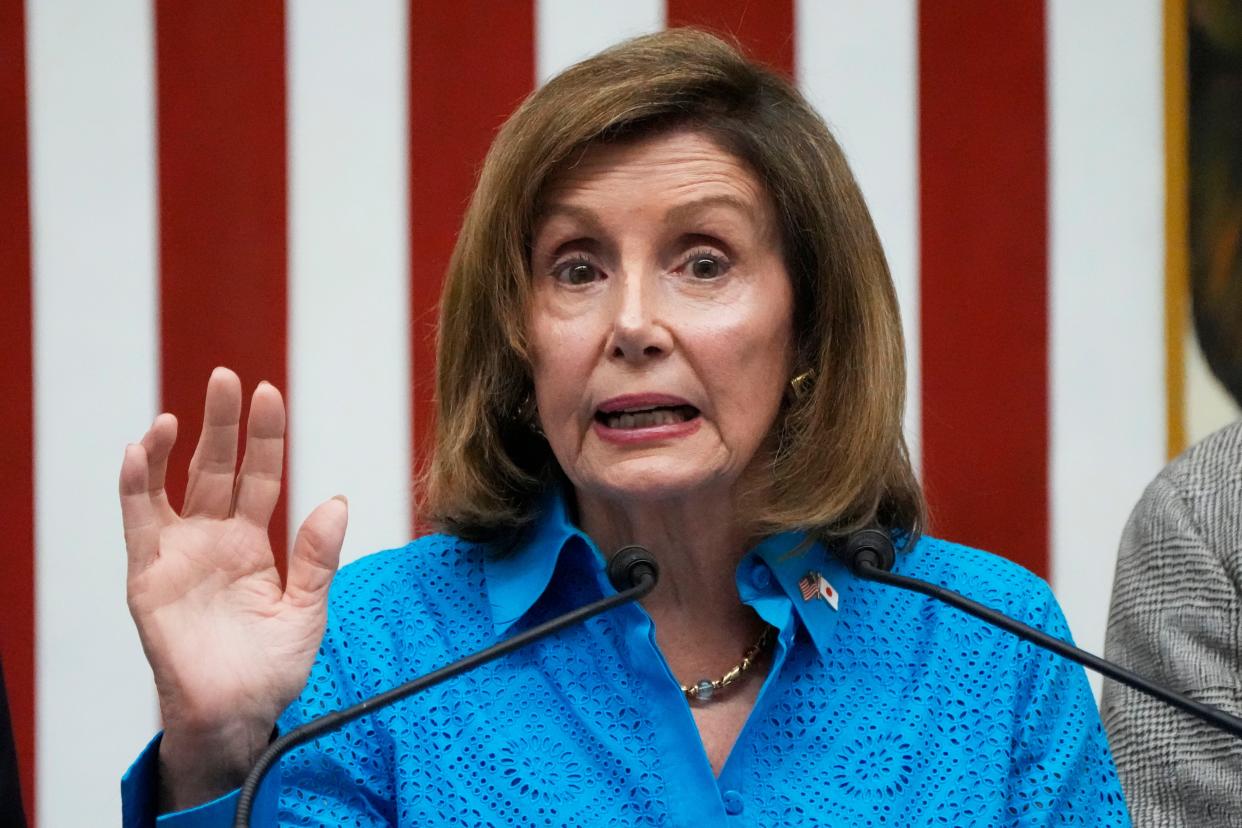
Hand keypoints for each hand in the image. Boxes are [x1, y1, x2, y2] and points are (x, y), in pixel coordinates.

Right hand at [119, 367, 347, 809]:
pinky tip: (139, 451)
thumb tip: (336, 500)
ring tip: (177, 413)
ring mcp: (179, 555)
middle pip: (216, 468)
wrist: (236, 716)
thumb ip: (319, 559)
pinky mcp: (148, 577)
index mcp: (254, 543)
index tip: (269, 394)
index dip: (264, 437)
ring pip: (172, 487)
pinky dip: (135, 487)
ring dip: (171, 448)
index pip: (260, 476)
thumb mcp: (307, 610)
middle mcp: (214, 539)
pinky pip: (139, 524)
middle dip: (222, 424)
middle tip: (226, 378)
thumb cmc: (271, 668)